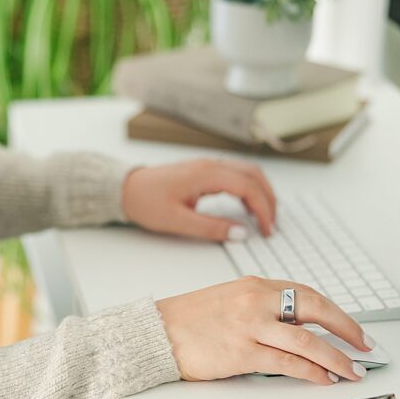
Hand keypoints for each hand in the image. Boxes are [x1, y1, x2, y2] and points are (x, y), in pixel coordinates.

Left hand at [121, 158, 275, 240]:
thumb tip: (241, 233)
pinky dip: (250, 188)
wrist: (127, 188)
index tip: (267, 230)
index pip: (248, 187)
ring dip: (262, 192)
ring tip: (264, 218)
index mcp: (206, 174)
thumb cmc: (146, 202)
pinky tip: (248, 207)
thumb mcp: (177, 221)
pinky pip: (237, 174)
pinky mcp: (206, 170)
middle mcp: (211, 165)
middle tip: (272, 226)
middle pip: (254, 175)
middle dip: (269, 200)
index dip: (263, 208)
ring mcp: (209, 165)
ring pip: (248, 172)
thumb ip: (211, 228)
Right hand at [154, 276, 373, 384]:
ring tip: (352, 371)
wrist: (157, 331)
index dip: (334, 311)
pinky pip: (287, 363)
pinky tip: (323, 378)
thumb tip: (296, 328)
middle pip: (316, 309)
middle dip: (346, 328)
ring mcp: (251, 326)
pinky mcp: (243, 352)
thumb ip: (262, 307)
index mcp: (255, 285)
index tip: (350, 326)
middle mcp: (257, 300)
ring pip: (307, 340)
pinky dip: (311, 371)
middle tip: (365, 344)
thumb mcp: (230, 300)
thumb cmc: (190, 320)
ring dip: (336, 357)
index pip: (306, 293)